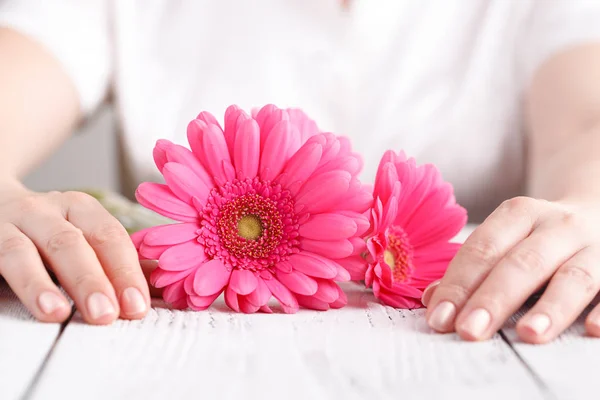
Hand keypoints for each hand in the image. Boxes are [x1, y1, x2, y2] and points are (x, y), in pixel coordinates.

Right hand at [0, 179, 149, 323]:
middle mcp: (43, 210)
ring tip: (57, 313)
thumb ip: (119, 260)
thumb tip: (165, 289)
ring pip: (21, 251)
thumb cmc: (50, 230)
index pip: (108, 237)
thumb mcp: (84, 234)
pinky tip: (14, 304)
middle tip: (106, 314)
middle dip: (90, 280)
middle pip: (69, 243)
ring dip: (39, 284)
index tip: (137, 306)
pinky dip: (6, 283)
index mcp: (79, 208)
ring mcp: (6, 225)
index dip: (124, 271)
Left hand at [422, 196, 599, 342]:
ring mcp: (596, 245)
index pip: (483, 249)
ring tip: (529, 334)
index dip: (459, 284)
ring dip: (551, 306)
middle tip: (469, 331)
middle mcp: (559, 225)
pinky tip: (593, 330)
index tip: (440, 318)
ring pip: (573, 275)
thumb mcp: (506, 239)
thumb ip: (471, 269)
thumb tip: (433, 301)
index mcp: (520, 214)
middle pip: (522, 263)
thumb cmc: (539, 238)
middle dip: (493, 299)